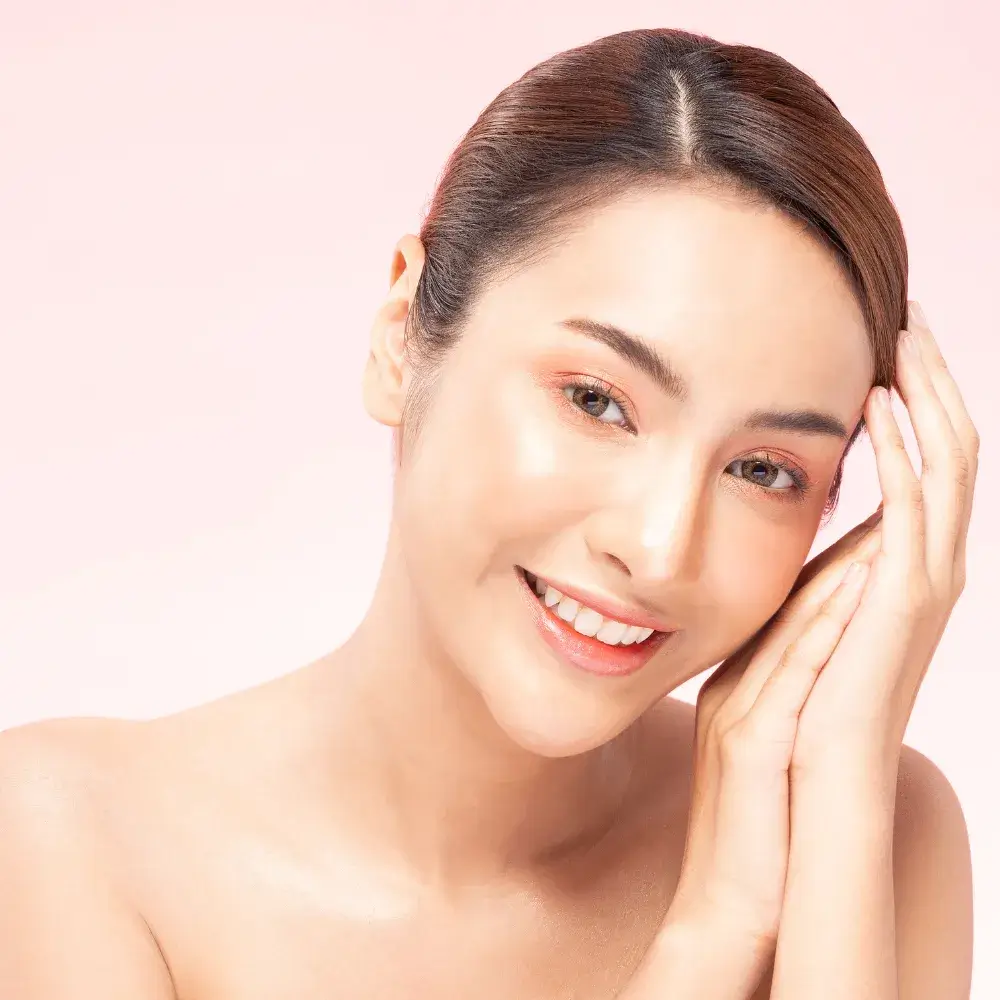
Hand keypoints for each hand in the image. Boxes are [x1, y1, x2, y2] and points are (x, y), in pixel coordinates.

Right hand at [654, 513, 882, 995]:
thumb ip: (787, 695)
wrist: (729, 903)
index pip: (793, 609)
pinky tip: (856, 592)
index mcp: (743, 683)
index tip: (877, 508)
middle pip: (791, 603)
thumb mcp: (770, 748)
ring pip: (793, 627)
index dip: (834, 556)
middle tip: (880, 493)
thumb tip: (827, 654)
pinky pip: (792, 676)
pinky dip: (824, 630)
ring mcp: (737, 710)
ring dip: (841, 572)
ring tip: (885, 521)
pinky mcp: (748, 743)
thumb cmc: (759, 830)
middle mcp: (736, 685)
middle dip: (842, 543)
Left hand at [790, 302, 978, 774]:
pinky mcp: (909, 594)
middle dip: (933, 378)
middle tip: (909, 316)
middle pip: (952, 444)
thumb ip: (815, 554)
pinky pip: (917, 504)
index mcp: (907, 558)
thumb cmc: (794, 683)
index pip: (927, 457)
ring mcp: (929, 576)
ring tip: (903, 336)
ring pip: (949, 462)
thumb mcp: (805, 597)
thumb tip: (787, 507)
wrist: (811, 759)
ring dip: (929, 395)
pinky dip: (902, 450)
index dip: (915, 397)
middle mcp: (932, 559)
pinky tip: (878, 403)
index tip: (886, 342)